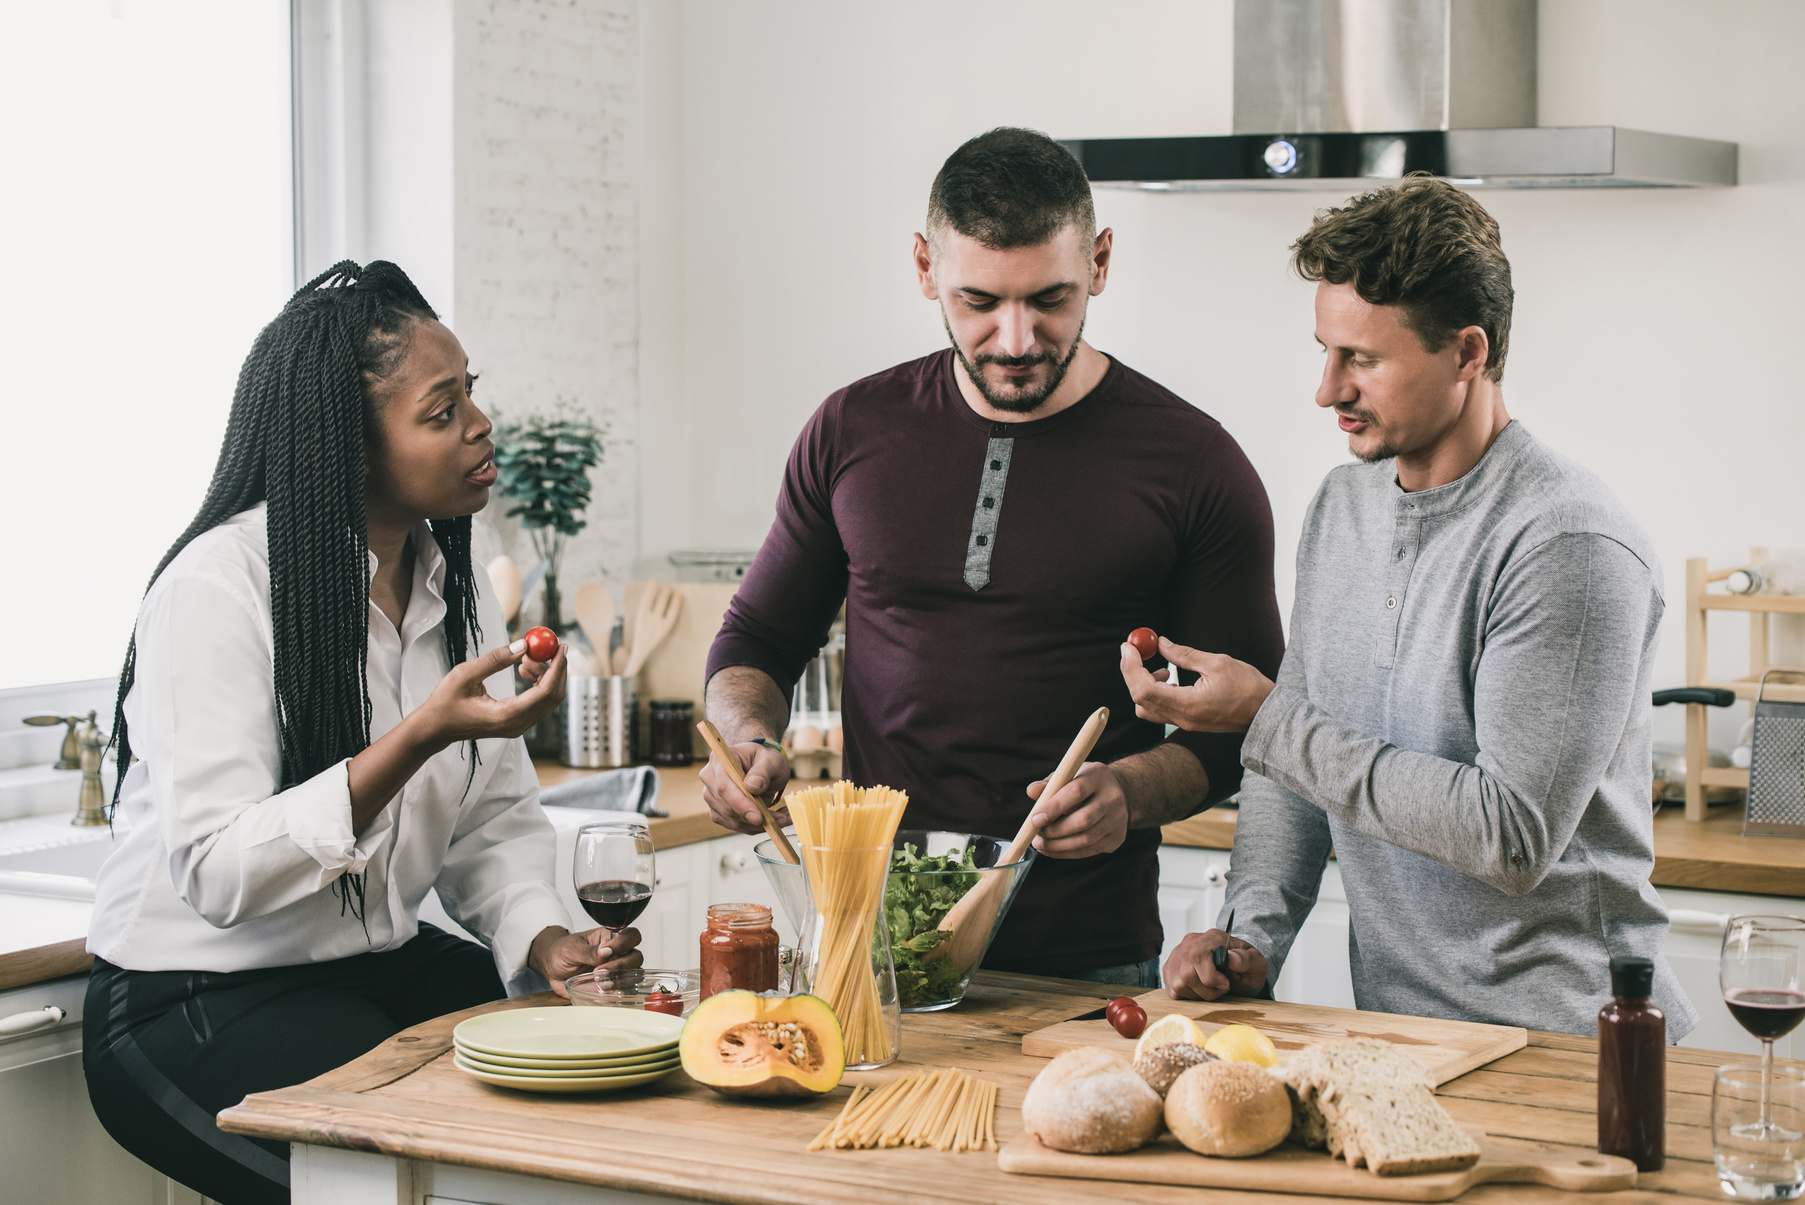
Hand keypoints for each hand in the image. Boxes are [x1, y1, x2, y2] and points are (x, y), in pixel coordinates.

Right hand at [420, 639, 567, 745]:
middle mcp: (517, 725)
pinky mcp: (515, 723)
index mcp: (506, 716)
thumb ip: (496, 660)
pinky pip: (537, 702)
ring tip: (526, 658)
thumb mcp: (466, 674)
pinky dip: (537, 683)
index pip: (545, 692)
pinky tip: (523, 669)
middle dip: (557, 669)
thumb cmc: (445, 702)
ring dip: (545, 675)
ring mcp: (517, 727)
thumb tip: (524, 645)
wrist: (435, 728)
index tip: (561, 647)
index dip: (557, 668)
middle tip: (553, 647)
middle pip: (552, 697)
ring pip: (546, 700)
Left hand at [531, 925, 644, 997]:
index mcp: (610, 938)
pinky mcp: (612, 986)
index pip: (631, 935)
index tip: (605, 951)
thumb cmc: (562, 951)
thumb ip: (589, 951)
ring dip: (621, 980)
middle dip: (621, 965)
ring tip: (602, 984)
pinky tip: (609, 992)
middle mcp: (618, 953)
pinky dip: (621, 992)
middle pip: (636, 956)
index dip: (624, 943)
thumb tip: (605, 952)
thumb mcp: (571, 948)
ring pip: (634, 974)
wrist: (551, 967)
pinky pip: (625, 990)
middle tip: (599, 971)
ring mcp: (616, 971)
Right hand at [700, 740, 792, 834]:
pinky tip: (770, 820)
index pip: (724, 787)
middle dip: (753, 818)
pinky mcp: (718, 810)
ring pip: (732, 819)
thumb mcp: (771, 760)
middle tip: (780, 819)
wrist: (763, 767)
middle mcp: (710, 778)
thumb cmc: (765, 760)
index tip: (758, 817)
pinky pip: (735, 825)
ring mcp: (712, 796)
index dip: (740, 804)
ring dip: (757, 825)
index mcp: (720, 760)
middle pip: (726, 807)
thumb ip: (762, 772)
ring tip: (781, 819)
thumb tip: (752, 787)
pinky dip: (754, 827)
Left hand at [1026, 761, 1127, 858]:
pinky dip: (1067, 853)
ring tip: (1040, 844)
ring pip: (1085, 839)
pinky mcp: (1117, 838)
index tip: (1034, 820)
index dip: (1053, 808)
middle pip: (1083, 820)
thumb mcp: (1068, 776)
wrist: (1120, 794)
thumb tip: (1031, 791)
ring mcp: (1118, 819)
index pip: (1076, 792)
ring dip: (1058, 846)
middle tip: (1036, 835)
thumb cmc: (1084, 784)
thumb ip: (1049, 784)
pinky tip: (1052, 849)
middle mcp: (1113, 797)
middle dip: (1054, 831)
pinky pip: (1089, 851)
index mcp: (1098, 775)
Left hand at [1121, 636, 1273, 732]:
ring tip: (1162, 669)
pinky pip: (1159, 711)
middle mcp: (1182, 718)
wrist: (1266, 714)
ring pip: (1146, 708)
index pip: (1144, 689)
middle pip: (1139, 699)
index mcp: (1188, 704)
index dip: (1131, 667)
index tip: (1128, 647)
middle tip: (1133, 650)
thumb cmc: (1247, 687)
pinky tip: (1170, 679)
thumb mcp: (1216, 663)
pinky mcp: (1188, 723)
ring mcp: (1184, 724)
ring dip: (1143, 685)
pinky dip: (1155, 693)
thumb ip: (1184, 654)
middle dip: (1131, 672)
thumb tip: (1159, 642)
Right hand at [1162, 929, 1268, 1000]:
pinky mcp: (1170, 969)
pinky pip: (1171, 989)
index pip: (1198, 957)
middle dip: (1207, 991)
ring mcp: (1177, 955)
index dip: (1211, 978)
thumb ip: (1247, 959)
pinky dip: (1187, 996)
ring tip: (1210, 989)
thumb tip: (1231, 957)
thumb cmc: (1247, 966)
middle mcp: (1190, 943)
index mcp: (1211, 937)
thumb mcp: (1257, 963)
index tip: (1226, 983)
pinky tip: (1199, 990)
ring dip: (1198, 995)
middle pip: (1187, 976)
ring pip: (1178, 985)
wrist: (1238, 969)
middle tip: (1221, 989)